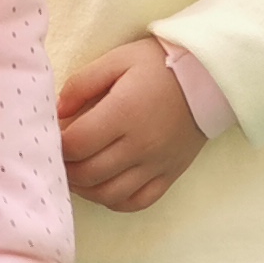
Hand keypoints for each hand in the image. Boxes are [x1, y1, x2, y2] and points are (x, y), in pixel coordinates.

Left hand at [57, 39, 208, 212]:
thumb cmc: (158, 65)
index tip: (54, 136)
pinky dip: (114, 201)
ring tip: (76, 172)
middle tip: (60, 157)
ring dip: (85, 189)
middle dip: (66, 168)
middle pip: (88, 173)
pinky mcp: (169, 174)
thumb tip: (57, 113)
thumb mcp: (116, 60)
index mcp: (123, 112)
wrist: (209, 78)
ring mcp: (156, 164)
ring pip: (109, 194)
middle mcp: (140, 144)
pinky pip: (137, 202)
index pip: (76, 144)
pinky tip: (104, 186)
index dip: (57, 145)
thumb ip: (81, 84)